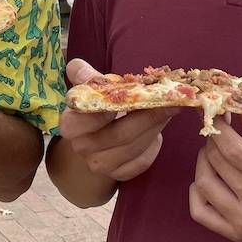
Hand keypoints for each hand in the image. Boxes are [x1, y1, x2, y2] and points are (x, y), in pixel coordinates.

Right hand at [58, 59, 178, 181]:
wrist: (95, 137)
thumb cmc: (95, 105)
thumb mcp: (88, 86)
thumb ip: (84, 74)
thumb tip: (79, 67)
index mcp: (71, 124)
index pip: (86, 119)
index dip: (108, 108)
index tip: (129, 95)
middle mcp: (82, 147)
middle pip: (118, 134)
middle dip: (147, 116)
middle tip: (169, 100)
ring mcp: (99, 164)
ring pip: (134, 148)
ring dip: (155, 127)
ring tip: (170, 109)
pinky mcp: (117, 174)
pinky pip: (141, 162)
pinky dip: (153, 147)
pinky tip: (158, 133)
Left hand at [189, 116, 241, 241]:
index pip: (235, 150)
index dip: (221, 127)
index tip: (218, 113)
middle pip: (217, 163)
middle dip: (213, 139)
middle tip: (220, 129)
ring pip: (204, 184)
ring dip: (203, 161)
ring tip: (215, 151)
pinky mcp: (237, 236)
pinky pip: (200, 212)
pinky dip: (197, 191)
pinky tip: (209, 178)